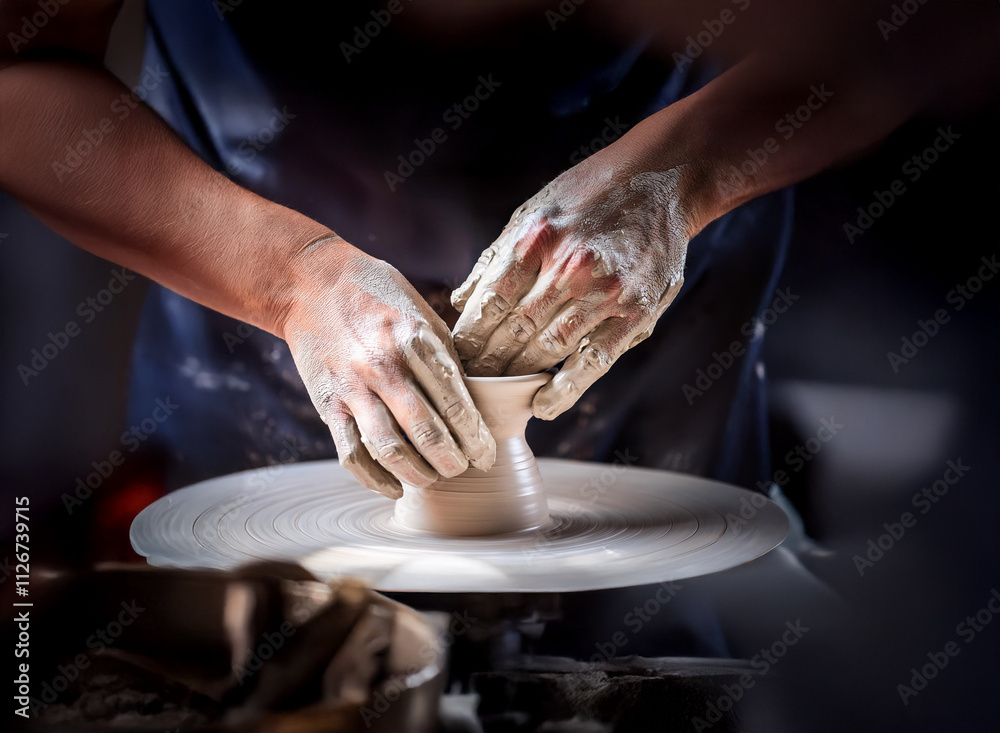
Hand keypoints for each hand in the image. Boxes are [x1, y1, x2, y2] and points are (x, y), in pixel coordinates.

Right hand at [280, 237, 494, 498]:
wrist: (309, 283)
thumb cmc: (376, 295)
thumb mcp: (420, 312)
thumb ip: (444, 354)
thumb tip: (477, 398)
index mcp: (415, 339)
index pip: (455, 402)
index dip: (476, 437)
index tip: (487, 454)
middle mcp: (384, 366)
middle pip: (427, 432)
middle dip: (452, 461)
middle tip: (464, 470)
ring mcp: (353, 387)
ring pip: (389, 449)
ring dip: (417, 475)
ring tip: (432, 479)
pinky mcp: (327, 404)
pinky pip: (351, 454)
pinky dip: (374, 479)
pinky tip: (394, 486)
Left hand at [451, 153, 690, 419]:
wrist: (661, 181)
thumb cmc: (588, 195)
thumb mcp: (534, 211)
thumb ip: (497, 258)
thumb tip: (462, 301)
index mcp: (537, 239)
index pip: (490, 302)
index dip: (468, 336)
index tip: (455, 356)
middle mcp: (569, 268)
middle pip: (514, 330)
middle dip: (487, 362)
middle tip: (469, 385)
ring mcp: (604, 293)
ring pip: (548, 349)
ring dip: (517, 377)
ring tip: (497, 396)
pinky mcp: (635, 313)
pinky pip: (593, 362)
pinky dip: (565, 389)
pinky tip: (542, 406)